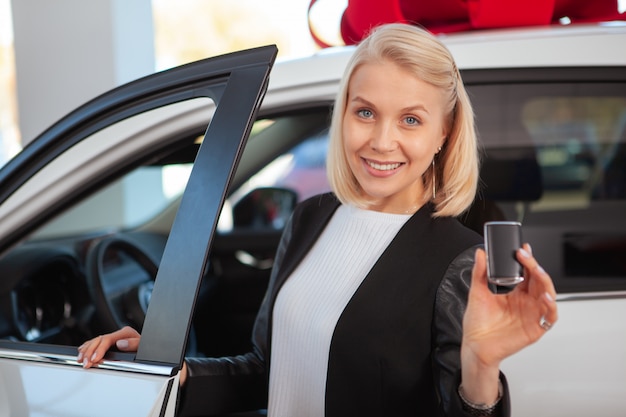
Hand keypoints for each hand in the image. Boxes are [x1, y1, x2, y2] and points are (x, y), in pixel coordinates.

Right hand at [77, 326, 140, 367]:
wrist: (149, 348)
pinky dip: (87, 348)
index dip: (99, 349)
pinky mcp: (110, 343)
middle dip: (89, 352)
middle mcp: (118, 335)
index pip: (107, 339)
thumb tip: (120, 344)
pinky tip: (81, 352)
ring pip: (95, 341)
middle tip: (85, 363)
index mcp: (125, 333)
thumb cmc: (146, 348)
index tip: (94, 359)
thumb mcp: (143, 346)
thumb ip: (133, 344)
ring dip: (86, 351)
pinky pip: (95, 343)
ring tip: (80, 360)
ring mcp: (113, 338)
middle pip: (98, 340)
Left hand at [460, 244, 557, 402]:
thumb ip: (479, 272)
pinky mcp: (536, 328)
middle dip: (534, 266)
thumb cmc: (477, 324)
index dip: (527, 260)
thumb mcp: (477, 293)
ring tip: (536, 271)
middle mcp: (526, 302)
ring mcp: (532, 314)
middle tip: (525, 256)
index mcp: (515, 293)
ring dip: (545, 281)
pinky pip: (550, 316)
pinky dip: (551, 306)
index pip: (526, 273)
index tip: (522, 249)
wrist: (476, 346)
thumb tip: (480, 253)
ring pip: (548, 294)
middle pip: (538, 280)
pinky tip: (545, 297)